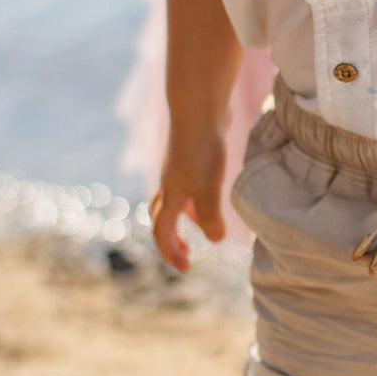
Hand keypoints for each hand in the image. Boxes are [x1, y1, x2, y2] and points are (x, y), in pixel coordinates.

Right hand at [149, 126, 227, 272]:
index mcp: (169, 195)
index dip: (171, 253)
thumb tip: (215, 240)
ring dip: (186, 215)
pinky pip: (188, 182)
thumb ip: (209, 216)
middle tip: (186, 253)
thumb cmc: (201, 148)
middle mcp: (169, 183)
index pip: (161, 232)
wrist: (199, 107)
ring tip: (205, 224)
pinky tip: (213, 188)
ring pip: (175, 198)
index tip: (186, 268)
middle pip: (161, 216)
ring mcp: (178, 167)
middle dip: (171, 238)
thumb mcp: (207, 188)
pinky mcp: (191, 153)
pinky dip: (196, 194)